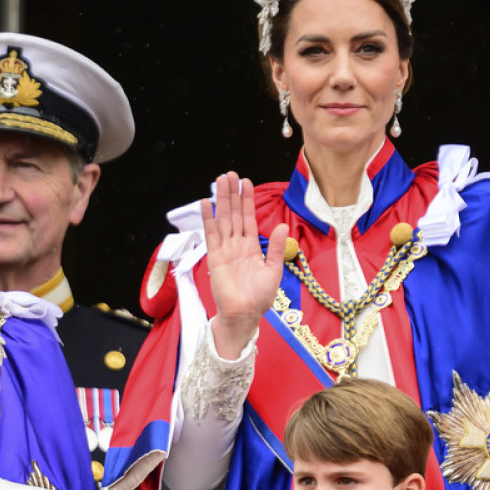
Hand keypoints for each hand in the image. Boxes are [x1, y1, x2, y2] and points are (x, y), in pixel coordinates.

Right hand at [204, 172, 287, 357]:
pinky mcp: (215, 257)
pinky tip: (205, 203)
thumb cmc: (260, 297)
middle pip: (234, 214)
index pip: (248, 218)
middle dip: (232, 194)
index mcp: (252, 247)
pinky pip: (211, 234)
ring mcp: (225, 249)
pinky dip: (208, 218)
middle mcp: (237, 245)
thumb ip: (277, 247)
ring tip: (219, 181)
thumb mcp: (274, 270)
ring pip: (222, 219)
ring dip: (221, 200)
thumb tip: (283, 225)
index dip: (247, 200)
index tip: (245, 182)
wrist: (245, 314)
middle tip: (229, 174)